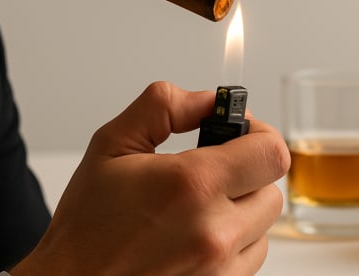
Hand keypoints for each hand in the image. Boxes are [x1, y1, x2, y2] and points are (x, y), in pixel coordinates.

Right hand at [11, 81, 289, 275]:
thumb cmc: (87, 225)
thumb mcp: (112, 144)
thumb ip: (163, 107)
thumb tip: (206, 101)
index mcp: (191, 185)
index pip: (271, 151)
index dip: (258, 132)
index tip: (237, 132)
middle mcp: (215, 231)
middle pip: (271, 189)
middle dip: (246, 172)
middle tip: (210, 170)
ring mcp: (220, 268)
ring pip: (263, 226)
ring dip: (240, 210)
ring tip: (196, 208)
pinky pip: (250, 259)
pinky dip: (232, 243)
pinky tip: (195, 235)